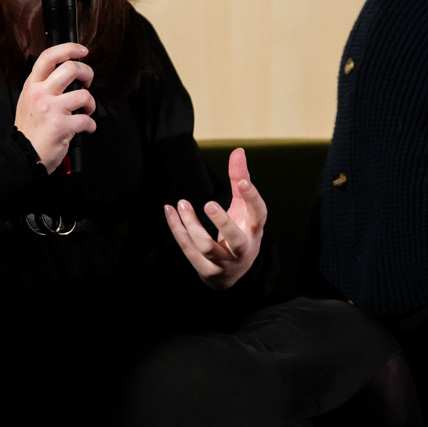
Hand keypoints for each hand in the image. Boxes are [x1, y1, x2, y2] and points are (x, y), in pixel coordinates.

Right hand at [15, 43, 96, 173]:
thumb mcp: (28, 101)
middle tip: (88, 83)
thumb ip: (42, 86)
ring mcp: (51, 109)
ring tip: (85, 111)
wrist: (22, 156)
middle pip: (71, 69)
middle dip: (87, 73)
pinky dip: (91, 126)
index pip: (48, 57)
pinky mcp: (61, 126)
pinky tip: (85, 129)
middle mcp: (40, 94)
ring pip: (83, 95)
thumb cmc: (29, 131)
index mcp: (32, 86)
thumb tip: (63, 73)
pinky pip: (87, 120)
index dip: (69, 49)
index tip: (82, 51)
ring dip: (91, 104)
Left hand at [164, 147, 266, 289]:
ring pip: (206, 246)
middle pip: (235, 239)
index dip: (252, 198)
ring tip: (182, 203)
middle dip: (223, 222)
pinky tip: (169, 211)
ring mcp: (223, 262)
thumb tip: (238, 150)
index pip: (258, 214)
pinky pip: (188, 250)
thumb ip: (241, 179)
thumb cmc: (241, 232)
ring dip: (191, 224)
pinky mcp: (205, 270)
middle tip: (209, 204)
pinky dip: (177, 229)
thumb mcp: (244, 209)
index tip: (242, 182)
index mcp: (254, 231)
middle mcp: (242, 250)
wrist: (233, 275)